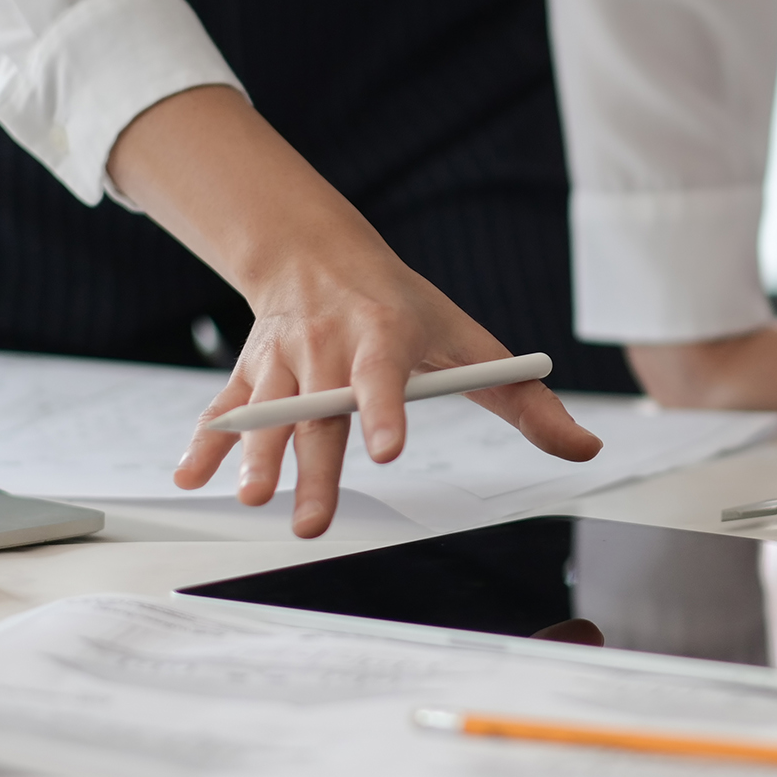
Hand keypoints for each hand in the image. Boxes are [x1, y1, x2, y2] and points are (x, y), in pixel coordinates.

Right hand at [114, 86, 601, 536]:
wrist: (320, 255)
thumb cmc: (407, 310)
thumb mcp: (471, 343)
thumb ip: (526, 401)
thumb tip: (586, 446)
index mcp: (383, 337)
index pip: (385, 377)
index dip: (386, 411)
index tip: (390, 448)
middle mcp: (327, 348)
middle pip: (321, 415)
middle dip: (313, 468)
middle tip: (313, 520)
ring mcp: (282, 361)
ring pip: (266, 413)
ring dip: (253, 456)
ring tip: (251, 498)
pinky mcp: (249, 372)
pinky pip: (223, 409)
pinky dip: (204, 443)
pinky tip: (190, 478)